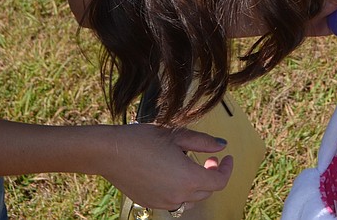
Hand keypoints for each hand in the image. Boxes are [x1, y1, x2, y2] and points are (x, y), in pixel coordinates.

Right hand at [100, 124, 232, 210]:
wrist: (109, 152)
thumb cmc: (142, 140)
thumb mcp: (177, 135)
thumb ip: (203, 142)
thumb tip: (221, 146)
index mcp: (187, 178)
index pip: (219, 182)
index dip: (226, 169)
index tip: (226, 157)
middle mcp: (177, 195)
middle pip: (206, 191)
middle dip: (212, 174)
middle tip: (208, 158)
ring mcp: (162, 202)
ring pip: (190, 198)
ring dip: (196, 183)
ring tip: (188, 164)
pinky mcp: (149, 202)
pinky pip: (173, 199)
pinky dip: (180, 189)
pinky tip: (171, 172)